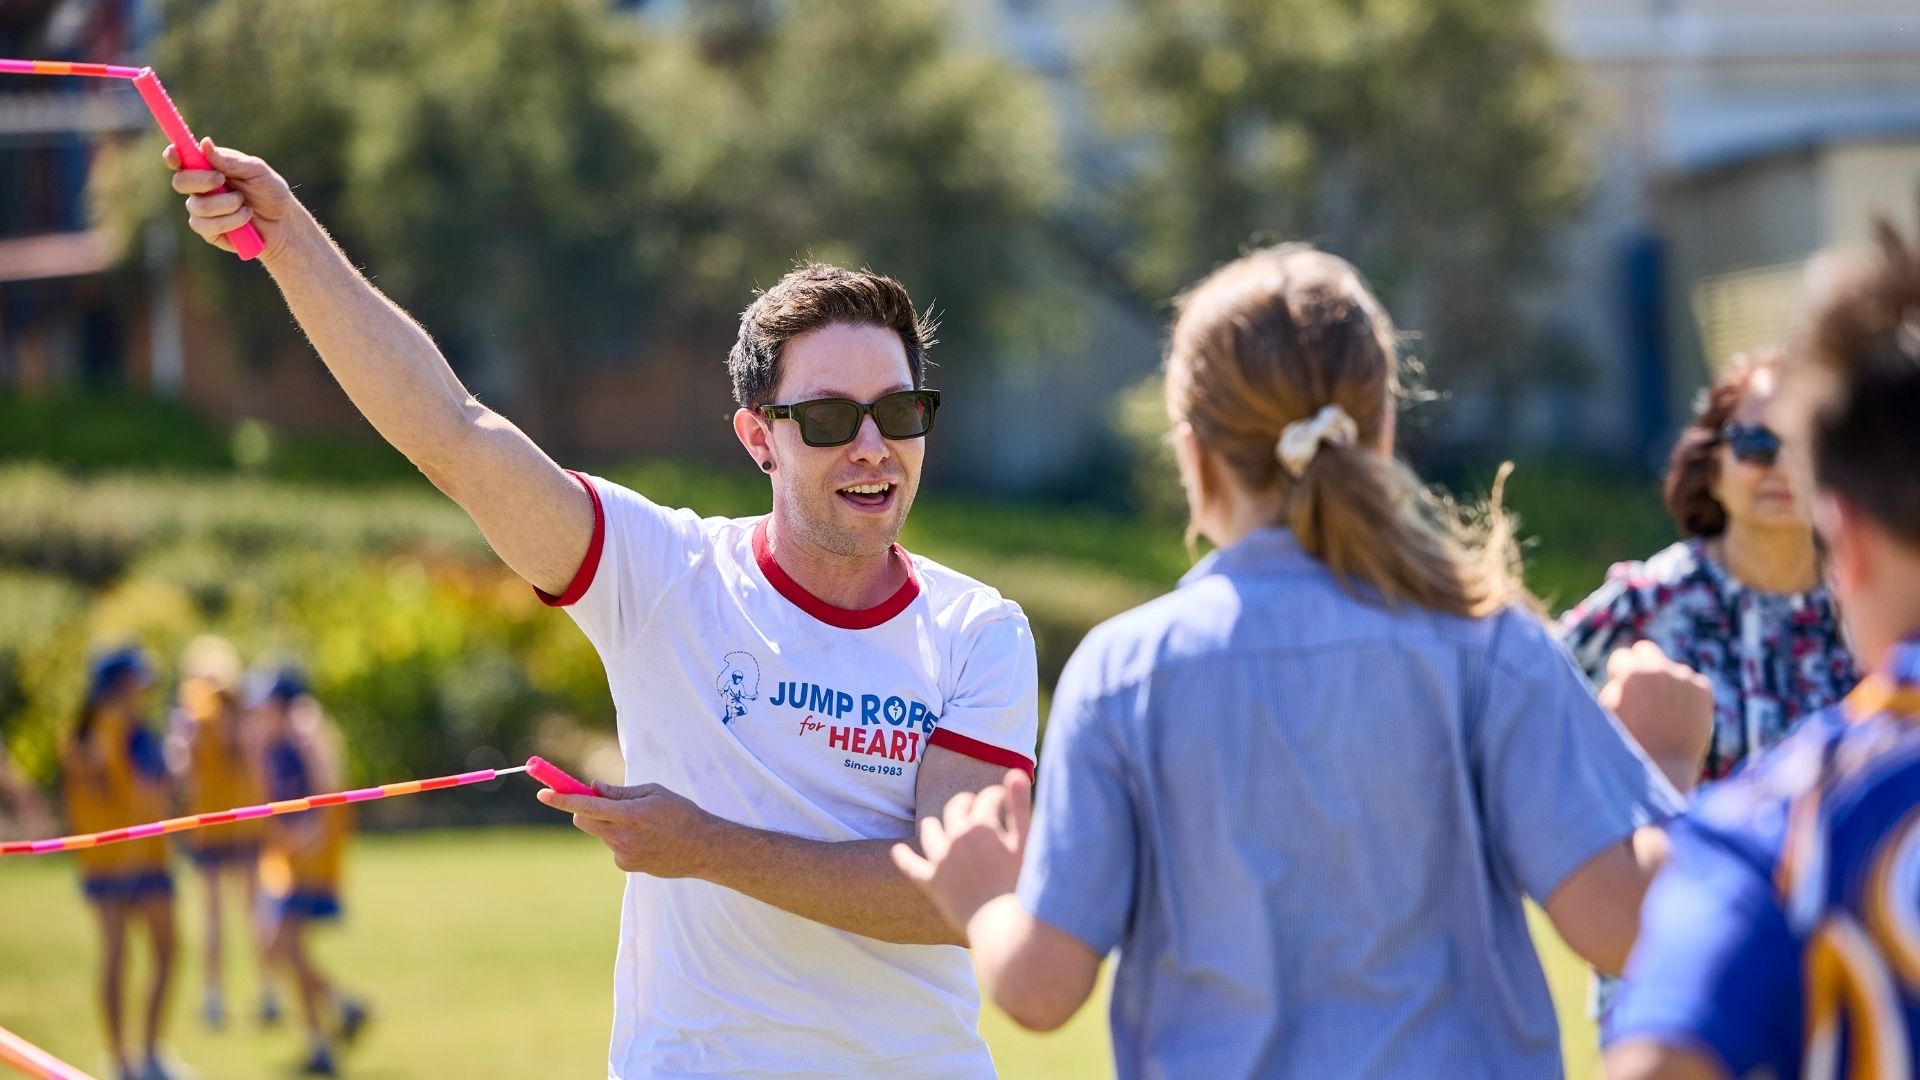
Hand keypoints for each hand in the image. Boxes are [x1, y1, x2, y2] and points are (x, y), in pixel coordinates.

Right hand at [164, 139, 299, 260]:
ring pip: (197, 206)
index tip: (175, 154)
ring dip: (226, 204)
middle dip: (201, 181)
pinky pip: (206, 226)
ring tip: (245, 204)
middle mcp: (200, 188)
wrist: (284, 223)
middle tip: (221, 180)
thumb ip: (231, 161)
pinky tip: (245, 218)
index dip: (173, 155)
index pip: (181, 159)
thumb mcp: (257, 172)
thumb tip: (204, 143)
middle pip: (180, 182)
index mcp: (208, 168)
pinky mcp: (207, 230)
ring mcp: (201, 210)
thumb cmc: (271, 193)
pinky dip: (230, 221)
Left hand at [538, 781, 722, 878]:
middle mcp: (622, 837)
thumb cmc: (682, 814)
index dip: (562, 798)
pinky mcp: (626, 866)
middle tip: (601, 801)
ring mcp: (623, 855)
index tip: (543, 793)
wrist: (704, 849)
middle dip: (585, 809)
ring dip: (608, 824)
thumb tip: (593, 787)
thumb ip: (620, 792)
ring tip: (642, 824)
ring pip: (600, 833)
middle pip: (584, 820)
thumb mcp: (654, 792)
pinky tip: (646, 840)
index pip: (586, 805)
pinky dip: (621, 839)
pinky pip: (613, 847)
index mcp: (630, 814)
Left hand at [892, 769, 1030, 932]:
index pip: (987, 797)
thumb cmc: (1024, 887)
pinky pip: (911, 866)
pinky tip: (897, 851)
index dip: (997, 795)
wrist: (1004, 930)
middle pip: (956, 807)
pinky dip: (903, 856)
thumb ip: (1019, 806)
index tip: (1003, 798)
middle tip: (975, 806)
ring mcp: (941, 860)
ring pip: (929, 830)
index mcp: (981, 825)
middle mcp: (956, 837)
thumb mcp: (1027, 844)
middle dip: (967, 802)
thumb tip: (1013, 770)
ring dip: (936, 823)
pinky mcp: (931, 884)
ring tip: (943, 825)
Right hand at [1600, 641, 1713, 791]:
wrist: (1664, 771)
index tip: (1620, 692)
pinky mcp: (1704, 691)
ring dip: (1664, 682)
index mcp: (1633, 673)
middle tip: (1639, 691)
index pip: (1622, 657)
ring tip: (1660, 713)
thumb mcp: (1606, 712)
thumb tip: (1624, 675)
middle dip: (1640, 666)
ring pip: (1669, 669)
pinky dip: (1684, 694)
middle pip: (1646, 650)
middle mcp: (1662, 669)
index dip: (1617, 675)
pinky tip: (1678, 715)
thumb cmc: (1626, 745)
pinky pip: (1690, 682)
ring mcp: (1686, 678)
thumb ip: (1614, 685)